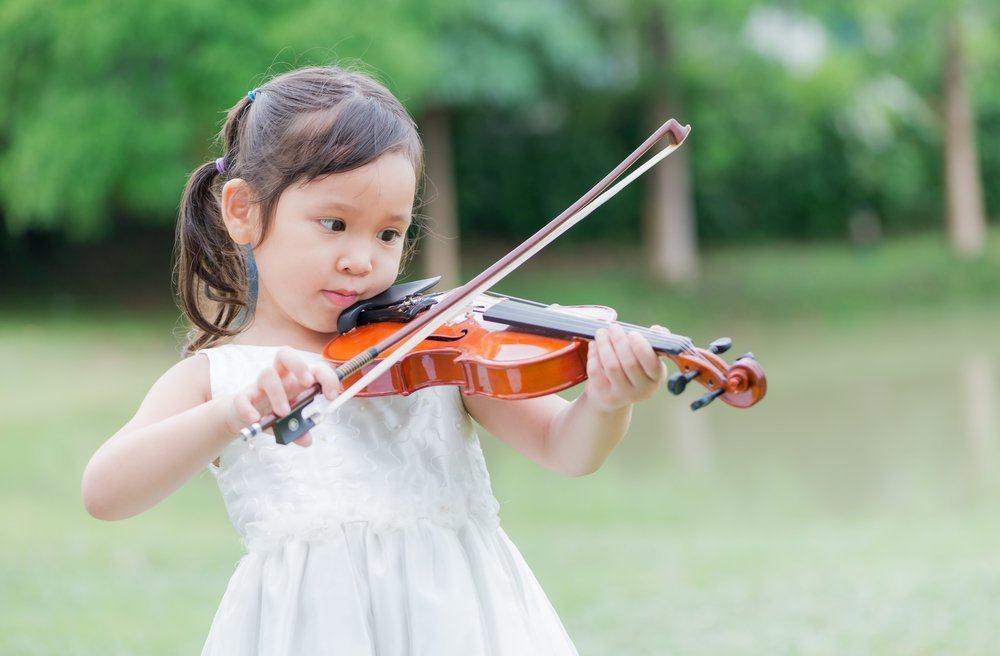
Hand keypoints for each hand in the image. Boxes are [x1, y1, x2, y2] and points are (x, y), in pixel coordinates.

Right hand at [224, 347, 340, 446]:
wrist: (243, 417)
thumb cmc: (272, 413)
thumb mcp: (289, 423)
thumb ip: (299, 430)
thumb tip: (307, 440)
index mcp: (294, 380)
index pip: (313, 368)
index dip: (326, 377)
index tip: (331, 395)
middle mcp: (278, 377)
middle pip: (285, 354)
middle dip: (299, 365)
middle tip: (307, 383)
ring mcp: (259, 385)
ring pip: (267, 374)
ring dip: (277, 393)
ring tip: (283, 413)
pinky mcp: (243, 397)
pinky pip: (243, 397)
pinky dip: (248, 408)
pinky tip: (255, 419)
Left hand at [585, 323, 669, 412]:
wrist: (613, 394)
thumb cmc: (632, 367)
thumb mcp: (646, 357)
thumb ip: (654, 341)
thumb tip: (657, 329)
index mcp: (656, 377)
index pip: (652, 363)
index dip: (641, 347)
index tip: (632, 333)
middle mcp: (643, 390)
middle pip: (630, 363)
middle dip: (619, 341)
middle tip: (613, 327)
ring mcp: (623, 395)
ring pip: (612, 366)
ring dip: (604, 345)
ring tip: (601, 333)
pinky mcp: (605, 396)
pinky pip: (597, 372)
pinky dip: (593, 356)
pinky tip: (594, 346)